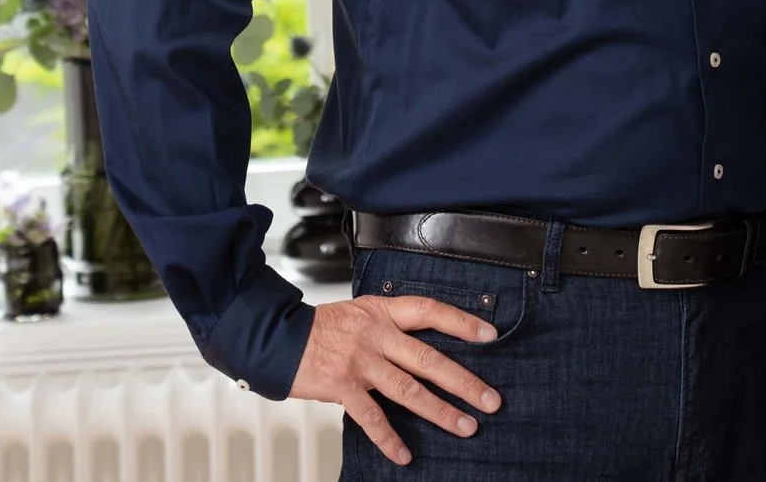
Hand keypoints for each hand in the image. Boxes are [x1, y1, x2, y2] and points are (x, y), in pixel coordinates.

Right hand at [289, 293, 503, 466]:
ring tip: (465, 426)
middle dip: (463, 381)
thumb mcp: (358, 314)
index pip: (430, 311)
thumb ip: (388, 328)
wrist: (275, 338)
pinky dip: (389, 438)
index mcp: (382, 313)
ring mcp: (360, 362)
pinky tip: (405, 453)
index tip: (490, 335)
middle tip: (490, 399)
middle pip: (429, 359)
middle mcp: (375, 335)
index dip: (461, 323)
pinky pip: (372, 417)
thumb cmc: (318, 329)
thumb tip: (419, 347)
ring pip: (409, 390)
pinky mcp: (342, 387)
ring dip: (440, 411)